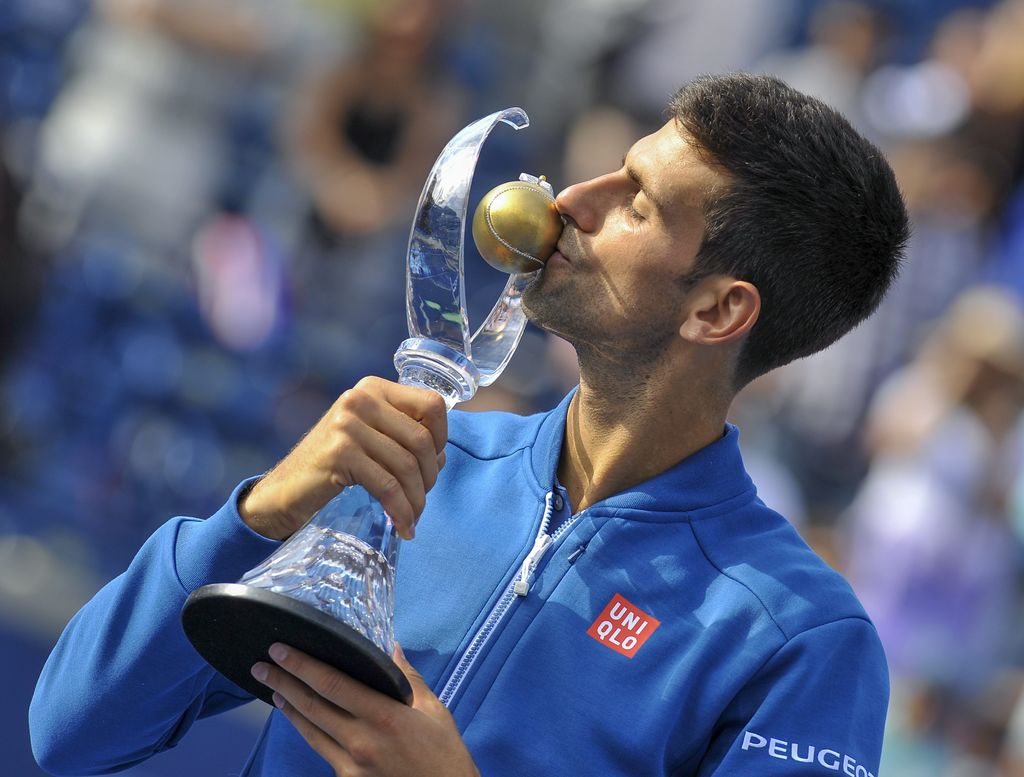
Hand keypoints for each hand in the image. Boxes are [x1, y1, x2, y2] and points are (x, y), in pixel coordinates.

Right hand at [240, 376, 446, 539]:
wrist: (284, 491)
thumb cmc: (332, 466)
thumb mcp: (370, 442)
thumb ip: (405, 440)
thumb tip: (443, 456)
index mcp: (373, 388)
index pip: (431, 404)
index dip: (442, 437)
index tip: (434, 465)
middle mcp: (360, 398)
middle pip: (421, 439)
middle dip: (429, 476)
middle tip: (420, 501)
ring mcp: (348, 424)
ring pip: (406, 464)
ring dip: (416, 499)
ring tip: (412, 518)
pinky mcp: (340, 452)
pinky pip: (387, 485)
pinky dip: (401, 510)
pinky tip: (403, 527)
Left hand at [251, 643, 479, 776]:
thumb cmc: (443, 753)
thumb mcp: (433, 710)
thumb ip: (409, 678)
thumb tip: (392, 649)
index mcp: (383, 716)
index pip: (332, 684)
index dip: (302, 665)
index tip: (282, 649)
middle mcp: (361, 740)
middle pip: (311, 705)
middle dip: (283, 682)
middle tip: (262, 665)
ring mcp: (350, 764)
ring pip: (309, 729)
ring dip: (288, 706)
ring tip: (272, 688)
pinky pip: (320, 748)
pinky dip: (305, 729)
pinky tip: (298, 718)